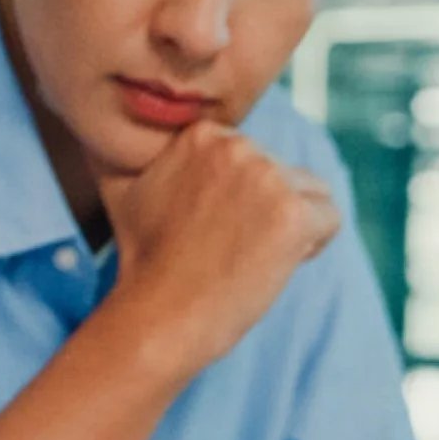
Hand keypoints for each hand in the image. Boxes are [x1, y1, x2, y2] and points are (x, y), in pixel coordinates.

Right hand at [101, 123, 339, 379]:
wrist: (159, 312)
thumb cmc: (143, 258)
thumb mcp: (121, 184)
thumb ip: (127, 145)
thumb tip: (109, 127)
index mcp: (204, 133)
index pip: (257, 156)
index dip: (242, 198)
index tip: (212, 227)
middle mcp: (238, 146)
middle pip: (287, 173)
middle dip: (268, 212)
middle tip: (229, 248)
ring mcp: (267, 178)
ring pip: (312, 193)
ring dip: (291, 227)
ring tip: (248, 255)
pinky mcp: (292, 215)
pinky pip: (330, 219)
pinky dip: (312, 246)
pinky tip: (271, 264)